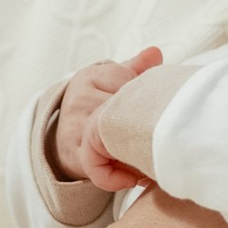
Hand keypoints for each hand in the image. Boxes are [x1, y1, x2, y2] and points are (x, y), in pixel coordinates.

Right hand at [51, 50, 161, 193]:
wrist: (63, 137)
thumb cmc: (95, 105)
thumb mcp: (110, 81)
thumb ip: (135, 68)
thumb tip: (155, 52)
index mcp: (89, 77)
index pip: (127, 79)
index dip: (146, 94)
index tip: (155, 104)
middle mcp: (79, 100)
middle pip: (123, 108)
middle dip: (146, 124)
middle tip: (165, 133)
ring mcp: (76, 127)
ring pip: (116, 136)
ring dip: (137, 147)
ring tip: (152, 152)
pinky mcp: (76, 155)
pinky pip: (101, 164)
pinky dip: (122, 172)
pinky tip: (136, 175)